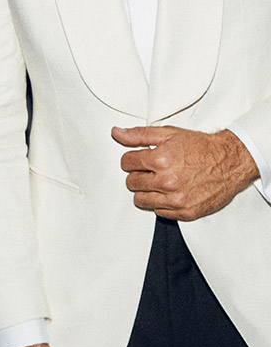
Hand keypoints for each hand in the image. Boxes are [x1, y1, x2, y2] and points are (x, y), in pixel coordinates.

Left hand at [114, 124, 257, 219]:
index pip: (126, 163)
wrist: (230, 162)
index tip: (139, 159)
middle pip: (131, 183)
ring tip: (158, 181)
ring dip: (146, 190)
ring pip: (141, 200)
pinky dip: (161, 202)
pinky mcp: (186, 213)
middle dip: (138, 174)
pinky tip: (170, 192)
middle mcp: (167, 182)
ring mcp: (177, 200)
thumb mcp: (169, 134)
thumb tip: (117, 133)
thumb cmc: (201, 148)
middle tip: (150, 170)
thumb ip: (139, 135)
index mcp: (160, 160)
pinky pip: (159, 212)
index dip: (131, 159)